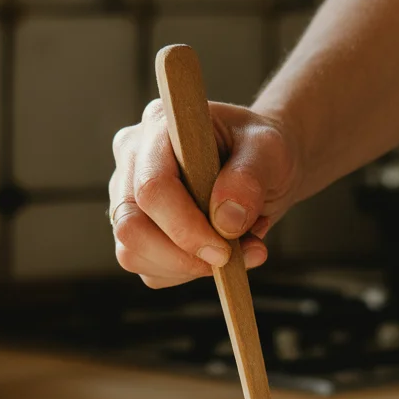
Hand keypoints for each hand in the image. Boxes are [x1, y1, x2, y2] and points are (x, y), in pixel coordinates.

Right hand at [109, 100, 300, 288]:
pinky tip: (219, 252)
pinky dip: (189, 272)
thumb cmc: (263, 151)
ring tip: (237, 249)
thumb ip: (250, 178)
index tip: (224, 250)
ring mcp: (128, 198)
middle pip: (131, 226)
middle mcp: (133, 160)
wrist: (264, 168)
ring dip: (189, 267)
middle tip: (228, 260)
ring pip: (133, 254)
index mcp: (159, 127)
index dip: (185, 226)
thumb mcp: (270, 150)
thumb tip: (225, 221)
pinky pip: (150, 269)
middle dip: (182, 255)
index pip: (152, 187)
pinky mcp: (137, 231)